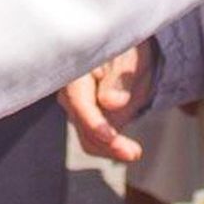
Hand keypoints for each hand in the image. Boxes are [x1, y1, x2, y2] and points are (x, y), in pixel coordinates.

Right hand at [58, 42, 153, 162]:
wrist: (129, 59)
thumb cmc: (127, 51)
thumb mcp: (129, 58)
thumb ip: (120, 79)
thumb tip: (111, 102)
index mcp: (76, 69)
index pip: (78, 99)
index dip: (92, 120)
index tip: (110, 136)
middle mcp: (70, 91)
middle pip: (82, 123)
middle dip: (105, 141)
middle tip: (132, 152)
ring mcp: (77, 109)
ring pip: (87, 138)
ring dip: (109, 148)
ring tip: (133, 151)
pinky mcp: (87, 121)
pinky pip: (93, 142)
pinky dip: (110, 148)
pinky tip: (128, 149)